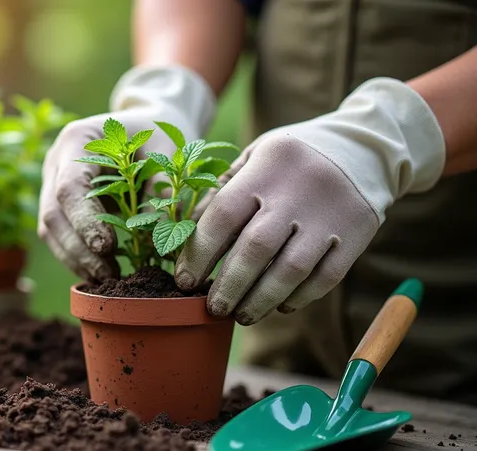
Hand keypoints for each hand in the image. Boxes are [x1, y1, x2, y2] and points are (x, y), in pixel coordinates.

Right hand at [38, 65, 215, 281]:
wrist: (147, 125)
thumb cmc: (159, 134)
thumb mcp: (167, 151)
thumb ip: (161, 189)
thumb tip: (156, 239)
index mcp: (77, 139)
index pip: (69, 187)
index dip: (85, 221)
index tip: (106, 247)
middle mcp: (56, 161)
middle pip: (52, 213)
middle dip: (78, 249)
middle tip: (109, 274)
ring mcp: (52, 182)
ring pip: (49, 229)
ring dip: (75, 258)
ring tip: (107, 278)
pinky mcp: (59, 203)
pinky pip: (59, 235)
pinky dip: (77, 256)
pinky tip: (100, 272)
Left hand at [175, 77, 445, 324]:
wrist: (365, 147)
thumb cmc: (291, 160)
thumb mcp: (254, 158)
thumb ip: (221, 193)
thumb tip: (186, 239)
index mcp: (266, 167)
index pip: (223, 214)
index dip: (199, 252)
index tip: (184, 281)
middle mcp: (298, 190)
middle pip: (256, 249)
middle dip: (229, 285)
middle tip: (213, 308)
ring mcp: (330, 214)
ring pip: (291, 270)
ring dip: (261, 300)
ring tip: (242, 316)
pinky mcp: (356, 234)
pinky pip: (326, 277)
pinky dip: (300, 297)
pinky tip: (281, 306)